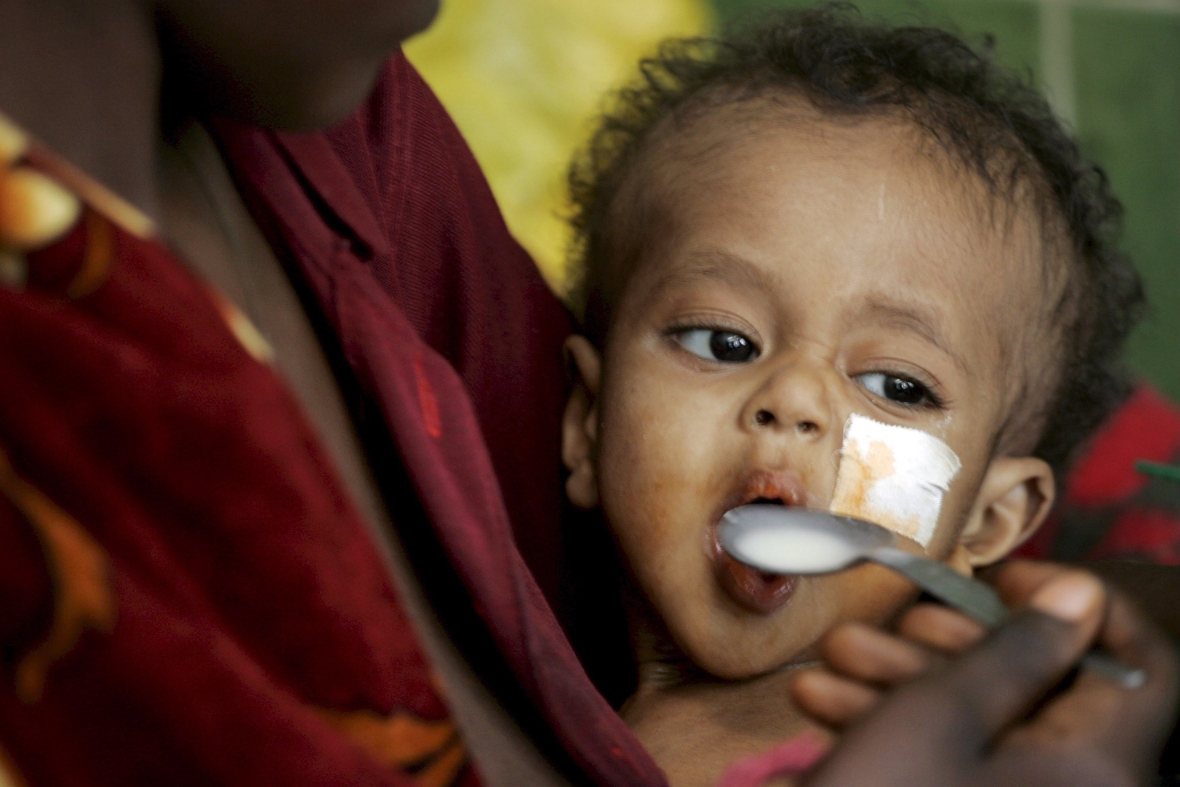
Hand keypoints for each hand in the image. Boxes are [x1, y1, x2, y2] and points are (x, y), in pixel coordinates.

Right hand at [792, 561, 1179, 786]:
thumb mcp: (941, 714)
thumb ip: (1018, 649)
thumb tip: (1083, 594)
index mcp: (1099, 770)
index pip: (1146, 666)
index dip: (1086, 606)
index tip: (1009, 577)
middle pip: (1048, 693)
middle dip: (958, 643)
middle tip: (896, 619)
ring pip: (989, 729)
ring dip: (909, 682)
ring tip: (834, 657)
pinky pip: (962, 768)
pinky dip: (905, 731)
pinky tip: (826, 705)